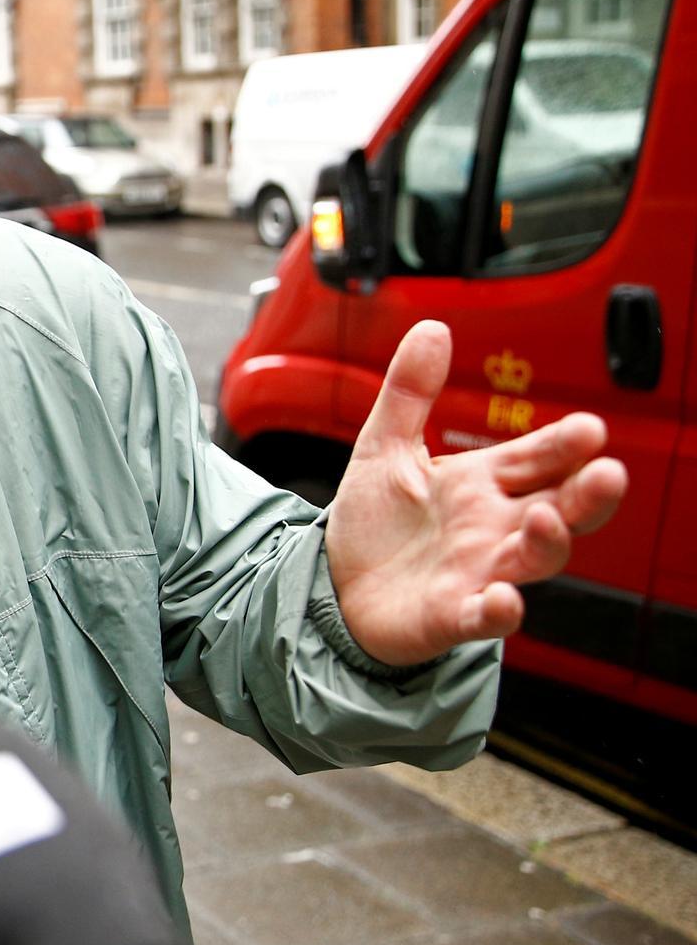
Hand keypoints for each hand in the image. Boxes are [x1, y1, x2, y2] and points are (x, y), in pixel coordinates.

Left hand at [325, 321, 627, 667]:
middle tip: (608, 473)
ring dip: (548, 542)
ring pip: (533, 561)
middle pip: (560, 509)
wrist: (336, 586)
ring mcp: (477, 572)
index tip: (589, 428)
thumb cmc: (374, 524)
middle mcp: (492, 528)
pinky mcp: (451, 614)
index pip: (537, 459)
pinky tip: (502, 599)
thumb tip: (433, 327)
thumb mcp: (384, 447)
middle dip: (587, 494)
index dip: (564, 445)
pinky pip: (485, 617)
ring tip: (546, 518)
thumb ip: (409, 392)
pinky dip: (498, 611)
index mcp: (482, 484)